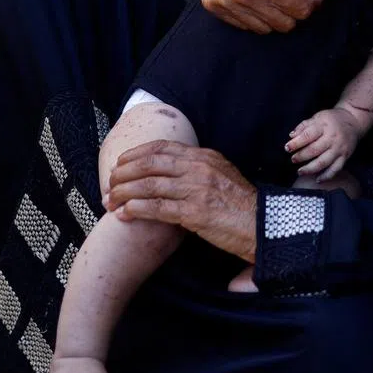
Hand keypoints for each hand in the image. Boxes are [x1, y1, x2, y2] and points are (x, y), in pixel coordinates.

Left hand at [105, 140, 257, 261]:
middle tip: (110, 184)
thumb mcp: (223, 174)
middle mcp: (199, 168)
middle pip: (150, 163)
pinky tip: (124, 214)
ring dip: (123, 192)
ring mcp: (197, 189)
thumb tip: (172, 170)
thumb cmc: (242, 205)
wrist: (262, 225)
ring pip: (148, 184)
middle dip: (123, 173)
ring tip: (110, 201)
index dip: (136, 154)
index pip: (162, 147)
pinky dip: (135, 210)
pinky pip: (156, 208)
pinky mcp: (194, 212)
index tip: (121, 163)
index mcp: (205, 156)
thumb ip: (199, 168)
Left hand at [285, 108, 359, 180]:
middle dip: (301, 156)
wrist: (353, 121)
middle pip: (314, 150)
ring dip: (310, 169)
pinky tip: (317, 180)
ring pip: (324, 162)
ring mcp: (339, 148)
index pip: (308, 135)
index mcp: (324, 126)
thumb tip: (291, 136)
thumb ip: (304, 126)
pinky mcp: (345, 157)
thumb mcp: (317, 117)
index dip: (296, 143)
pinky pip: (335, 169)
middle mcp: (332, 138)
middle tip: (293, 160)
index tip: (287, 148)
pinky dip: (326, 176)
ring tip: (300, 172)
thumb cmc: (331, 119)